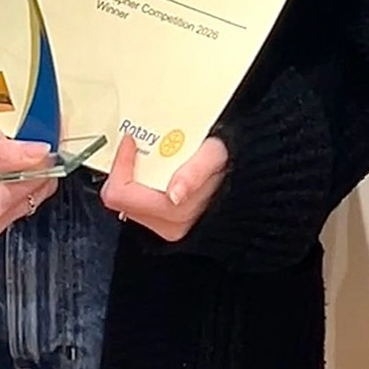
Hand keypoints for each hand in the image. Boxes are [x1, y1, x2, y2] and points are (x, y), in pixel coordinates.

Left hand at [100, 131, 228, 241]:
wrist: (247, 176)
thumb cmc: (230, 164)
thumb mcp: (214, 156)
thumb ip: (196, 172)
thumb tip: (175, 193)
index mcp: (175, 211)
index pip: (122, 194)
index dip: (120, 165)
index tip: (130, 141)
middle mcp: (167, 226)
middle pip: (121, 198)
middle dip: (126, 169)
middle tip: (138, 147)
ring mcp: (164, 227)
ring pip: (127, 202)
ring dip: (134, 177)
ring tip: (151, 157)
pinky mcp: (163, 225)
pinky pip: (137, 204)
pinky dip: (141, 184)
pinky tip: (156, 170)